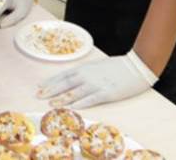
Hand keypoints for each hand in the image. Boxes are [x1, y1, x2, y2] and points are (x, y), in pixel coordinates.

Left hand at [37, 50, 157, 108]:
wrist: (137, 66)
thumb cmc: (118, 66)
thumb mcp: (97, 66)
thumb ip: (85, 72)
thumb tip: (73, 78)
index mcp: (85, 68)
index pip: (63, 75)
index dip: (50, 81)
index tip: (40, 86)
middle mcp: (87, 75)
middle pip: (65, 83)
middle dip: (50, 90)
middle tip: (38, 96)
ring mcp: (96, 84)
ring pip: (74, 92)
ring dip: (61, 99)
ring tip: (50, 104)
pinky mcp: (106, 93)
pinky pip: (90, 99)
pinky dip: (80, 104)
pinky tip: (72, 108)